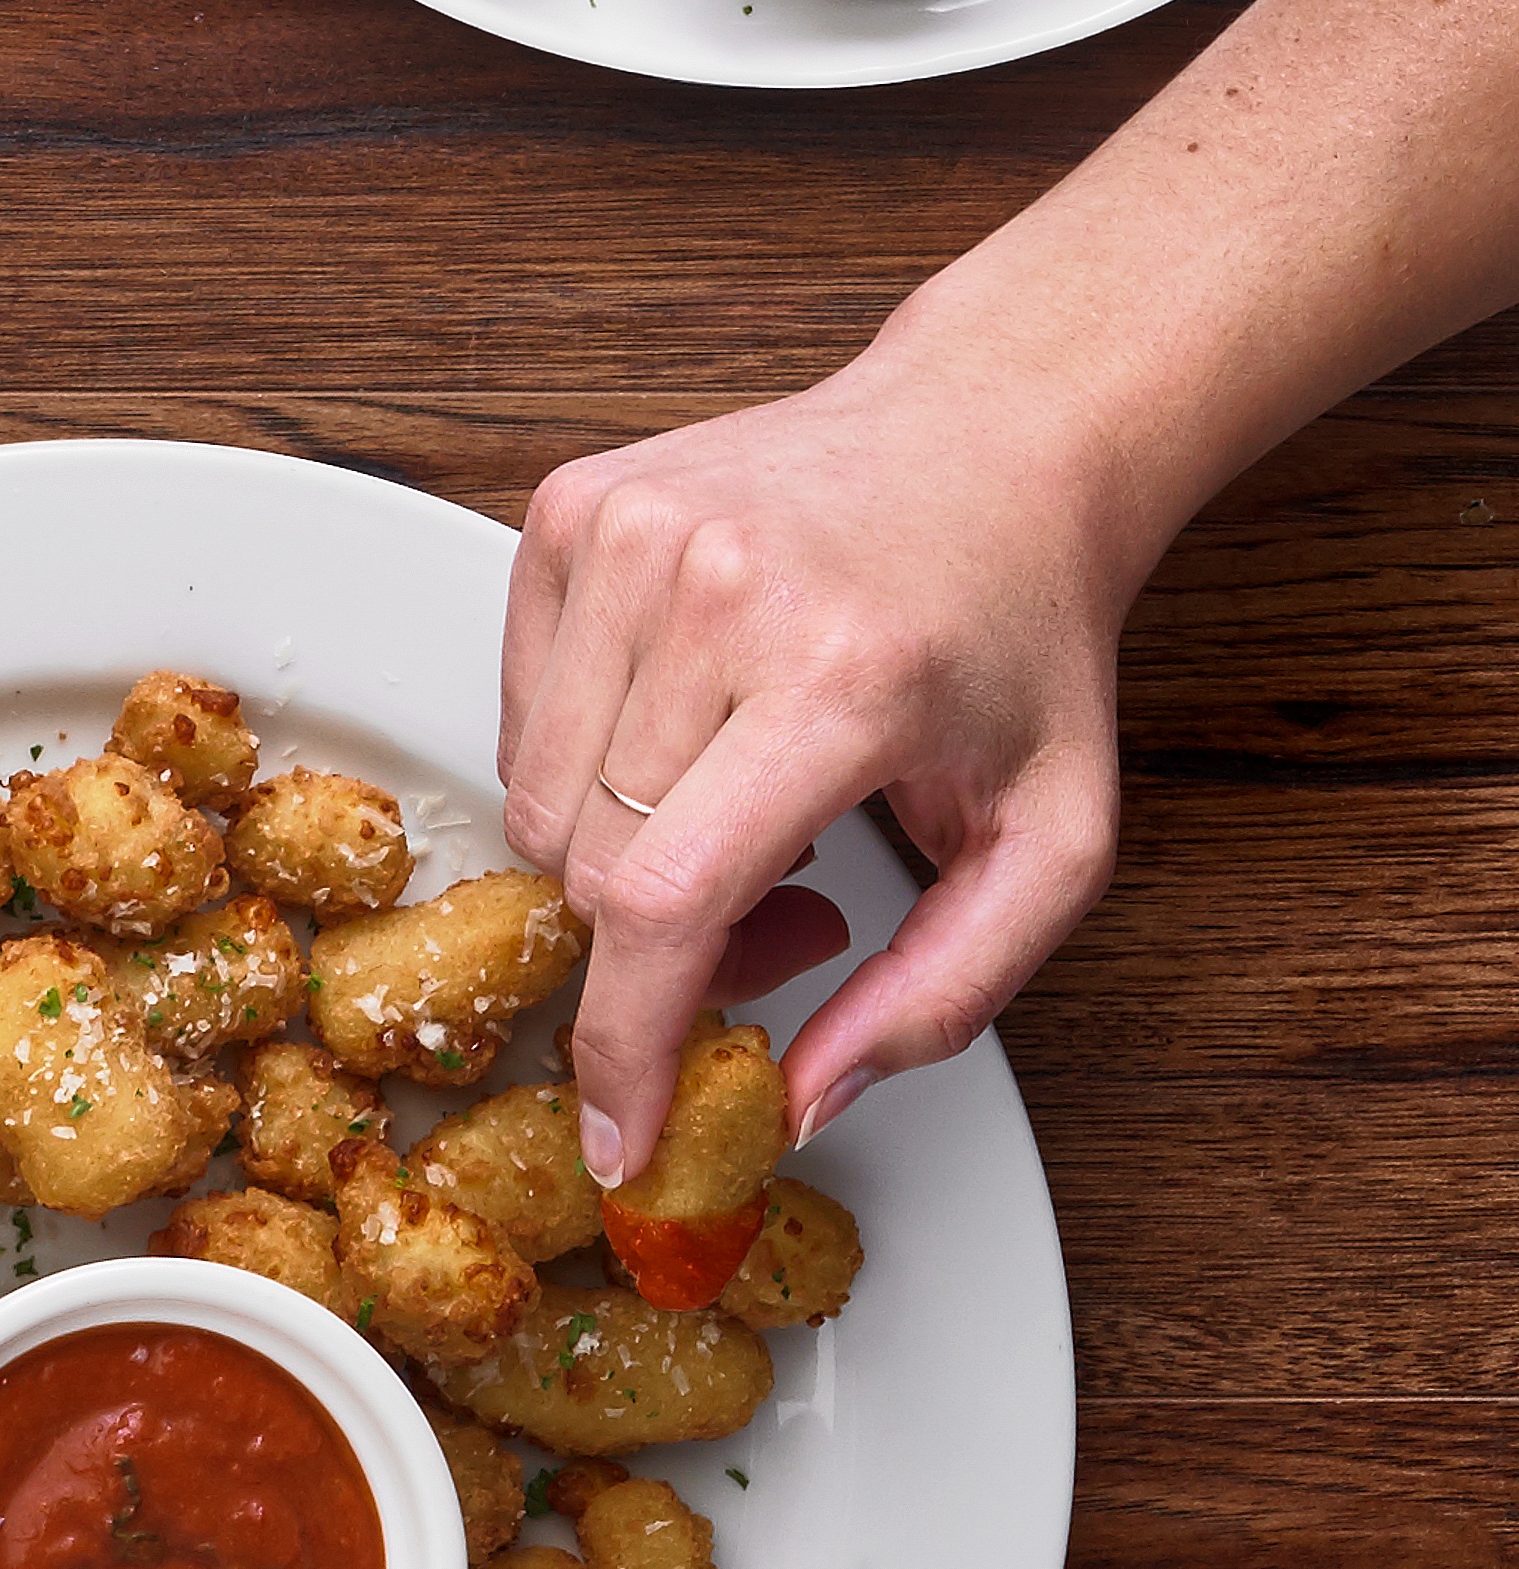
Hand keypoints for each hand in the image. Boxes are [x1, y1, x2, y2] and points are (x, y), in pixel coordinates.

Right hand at [498, 322, 1139, 1176]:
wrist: (996, 438)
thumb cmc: (1021, 638)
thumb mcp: (1053, 844)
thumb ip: (944, 994)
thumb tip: (795, 1098)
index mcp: (842, 679)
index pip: (666, 900)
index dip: (629, 1040)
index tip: (620, 1129)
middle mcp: (715, 592)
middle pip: (589, 862)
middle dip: (660, 942)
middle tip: (775, 916)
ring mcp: (625, 537)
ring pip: (534, 791)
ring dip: (617, 849)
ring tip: (735, 814)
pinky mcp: (570, 508)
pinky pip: (516, 701)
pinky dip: (584, 753)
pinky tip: (686, 725)